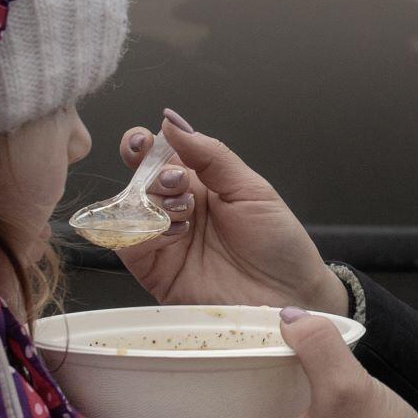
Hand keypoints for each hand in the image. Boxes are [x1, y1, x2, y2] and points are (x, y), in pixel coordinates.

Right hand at [113, 112, 347, 316]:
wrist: (289, 296)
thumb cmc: (279, 245)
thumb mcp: (251, 190)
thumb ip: (211, 155)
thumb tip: (172, 122)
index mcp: (201, 184)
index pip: (159, 156)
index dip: (144, 144)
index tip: (145, 140)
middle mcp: (177, 209)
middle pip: (138, 179)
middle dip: (149, 173)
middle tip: (178, 182)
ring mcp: (165, 240)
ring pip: (129, 209)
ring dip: (151, 201)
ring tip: (185, 212)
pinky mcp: (157, 272)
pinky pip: (129, 245)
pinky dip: (144, 232)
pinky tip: (174, 232)